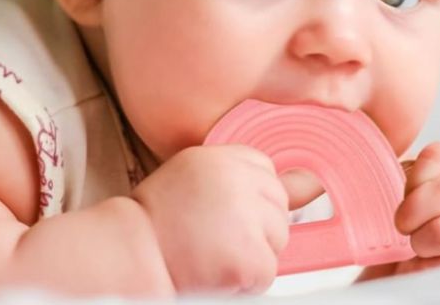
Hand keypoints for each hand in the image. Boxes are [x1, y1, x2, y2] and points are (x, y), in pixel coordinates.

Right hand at [131, 145, 288, 293]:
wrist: (127, 257)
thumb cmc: (156, 222)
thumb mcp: (195, 181)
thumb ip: (243, 179)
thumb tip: (311, 182)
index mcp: (219, 158)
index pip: (266, 171)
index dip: (249, 198)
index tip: (223, 212)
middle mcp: (235, 182)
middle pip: (279, 205)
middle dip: (256, 227)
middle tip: (214, 237)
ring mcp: (244, 219)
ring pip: (279, 239)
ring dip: (253, 253)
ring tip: (212, 253)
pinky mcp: (248, 258)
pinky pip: (268, 272)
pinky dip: (247, 281)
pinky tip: (216, 272)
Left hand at [363, 142, 439, 277]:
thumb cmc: (426, 218)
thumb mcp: (412, 189)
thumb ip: (394, 175)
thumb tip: (355, 167)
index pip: (435, 157)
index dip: (412, 180)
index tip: (402, 194)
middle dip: (413, 213)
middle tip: (402, 226)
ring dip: (422, 241)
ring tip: (418, 246)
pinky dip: (429, 267)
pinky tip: (425, 263)